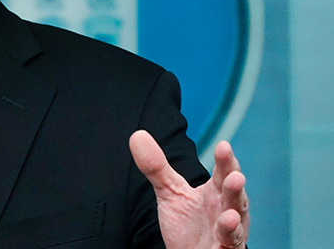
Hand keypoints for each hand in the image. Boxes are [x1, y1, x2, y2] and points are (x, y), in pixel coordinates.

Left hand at [130, 130, 248, 248]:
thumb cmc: (188, 224)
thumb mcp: (169, 192)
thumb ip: (156, 166)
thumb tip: (137, 135)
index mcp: (216, 192)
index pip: (222, 173)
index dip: (225, 161)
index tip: (223, 146)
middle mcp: (227, 210)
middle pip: (233, 196)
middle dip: (235, 187)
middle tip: (235, 176)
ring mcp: (229, 233)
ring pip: (235, 225)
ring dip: (234, 219)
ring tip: (231, 215)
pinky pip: (230, 245)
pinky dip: (229, 240)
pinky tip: (227, 231)